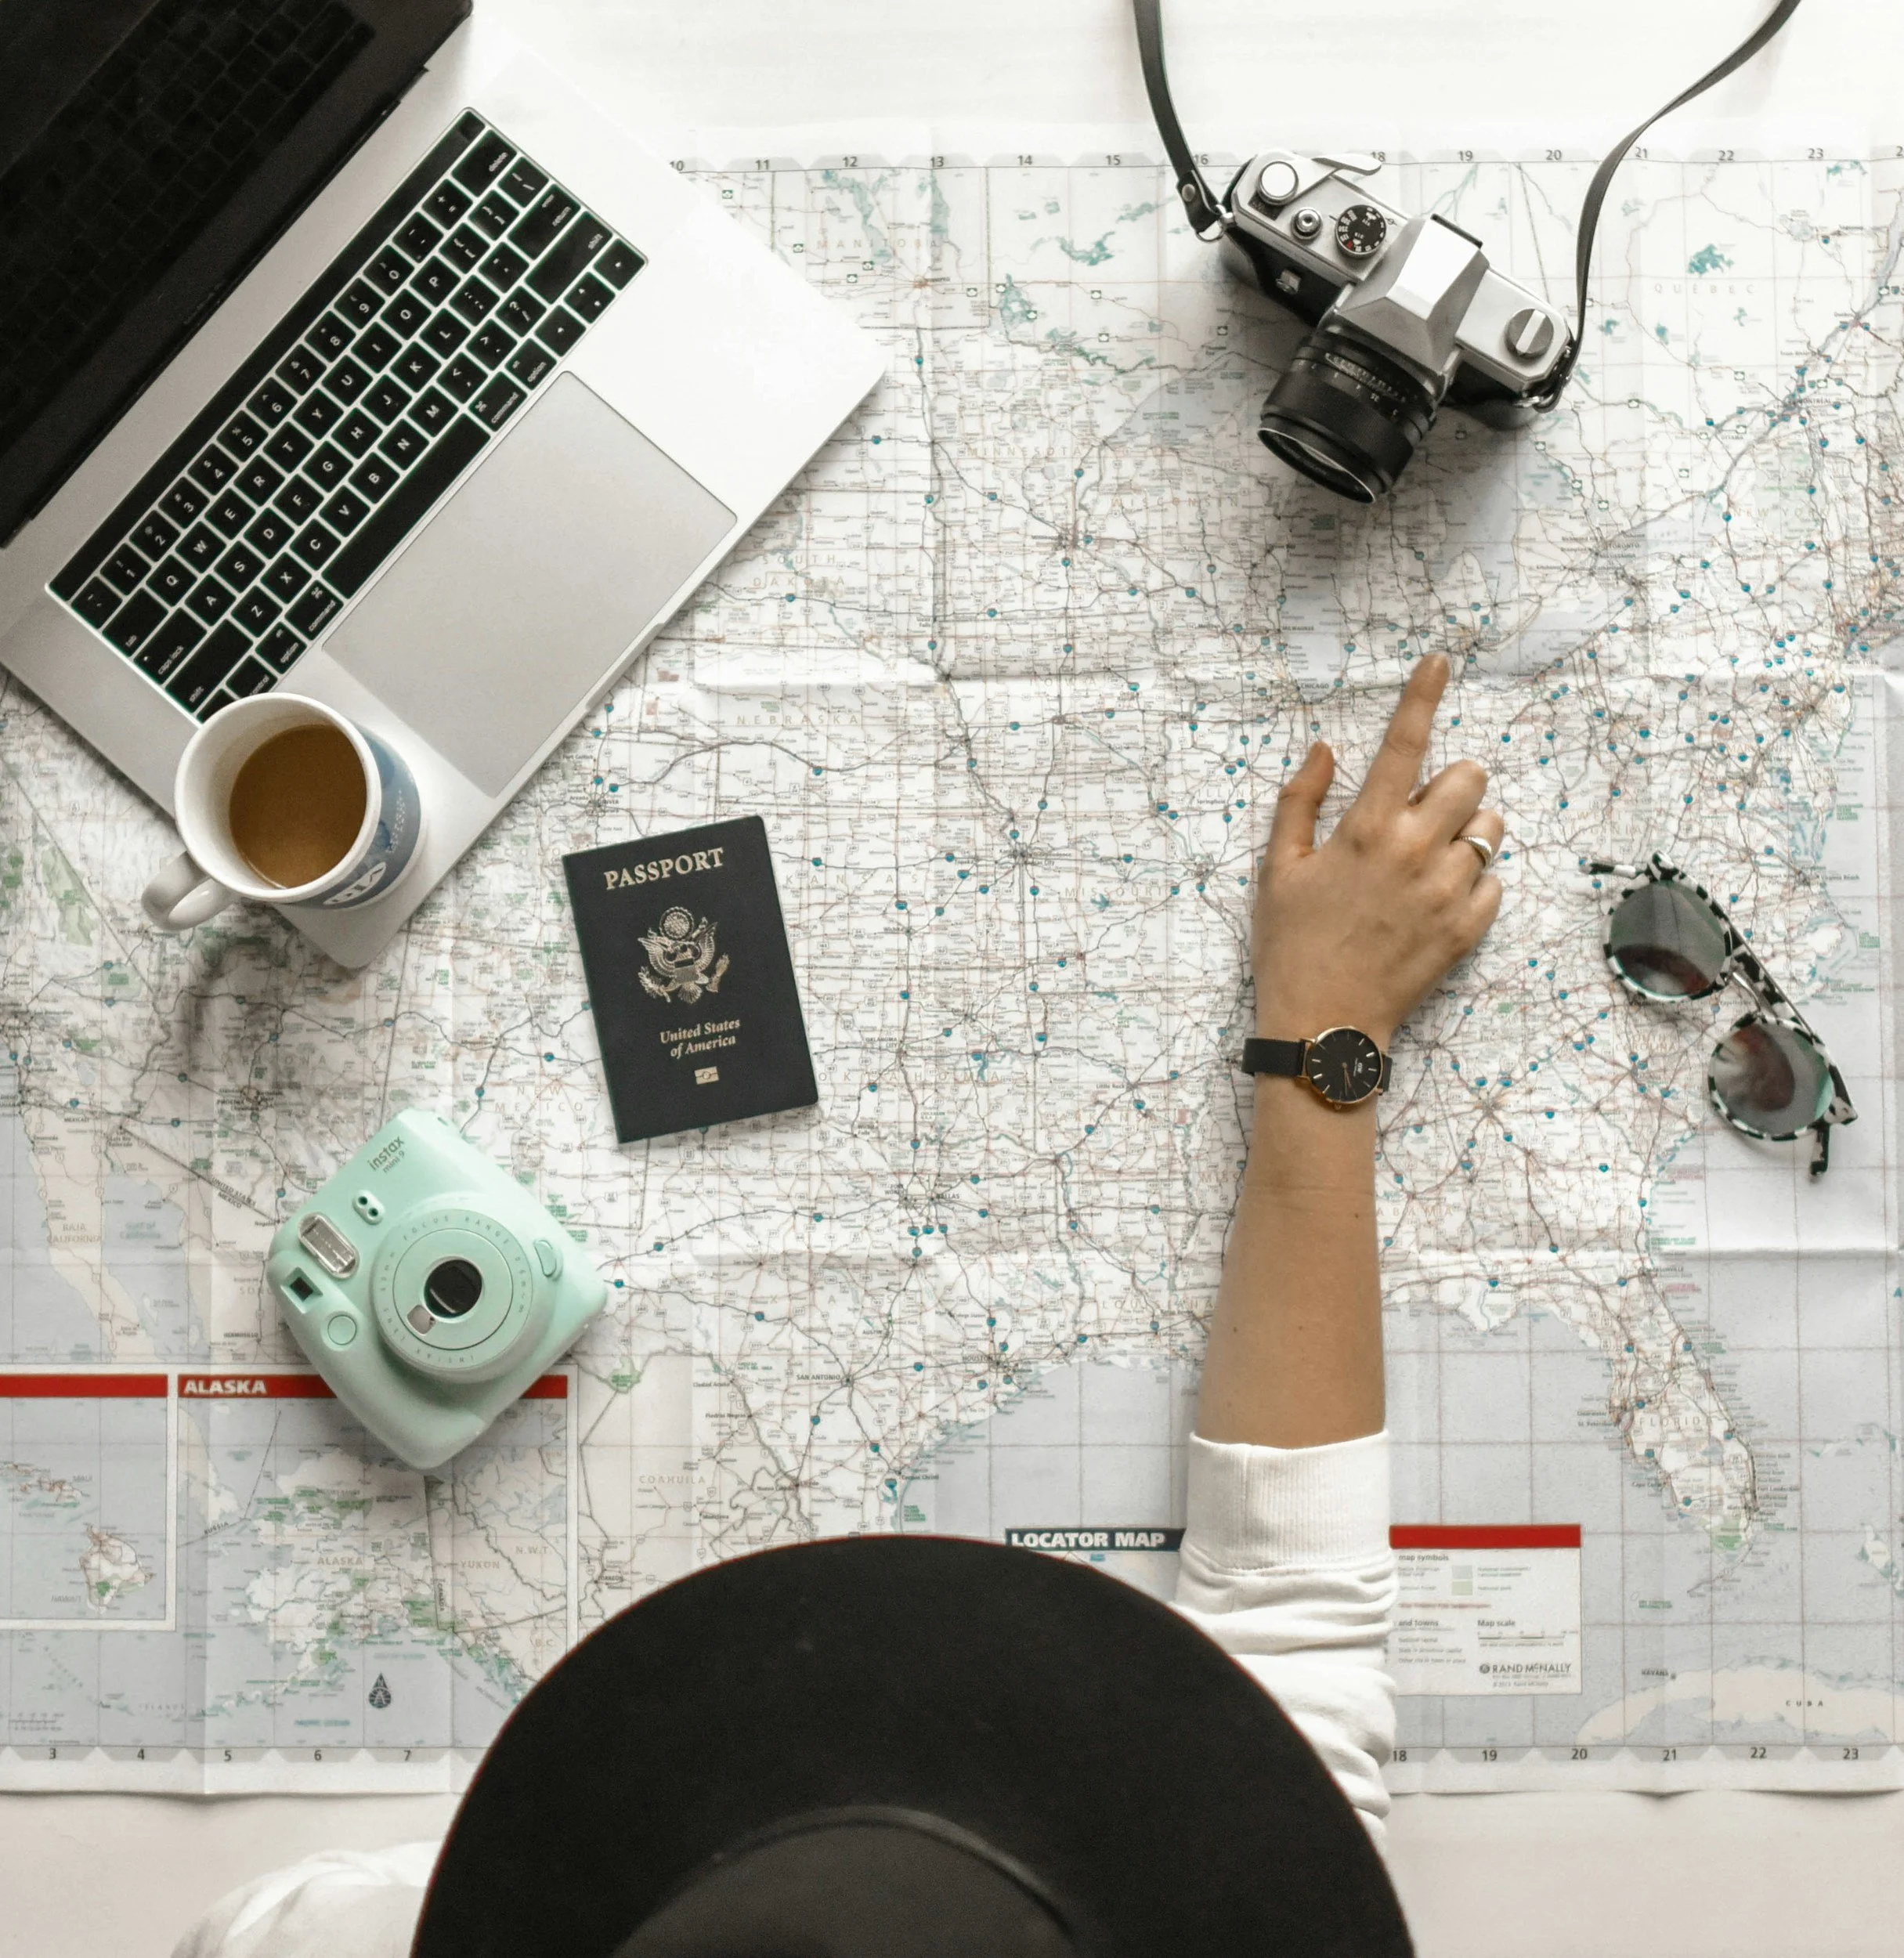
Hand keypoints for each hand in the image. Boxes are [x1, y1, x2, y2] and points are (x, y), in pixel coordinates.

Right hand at [1253, 654, 1501, 1051]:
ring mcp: (1447, 892)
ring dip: (1467, 831)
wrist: (1323, 1025)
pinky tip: (1436, 901)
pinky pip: (1494, 883)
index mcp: (1365, 829)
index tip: (1440, 660)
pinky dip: (1472, 883)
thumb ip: (1300, 801)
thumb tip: (1326, 749)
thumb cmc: (1291, 944)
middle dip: (1452, 782)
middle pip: (1469, 778)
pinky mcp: (1467, 929)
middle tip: (1422, 809)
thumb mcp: (1278, 869)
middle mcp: (1414, 852)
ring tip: (1431, 858)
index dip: (1423, 694)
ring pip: (1490, 830)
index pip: (1404, 743)